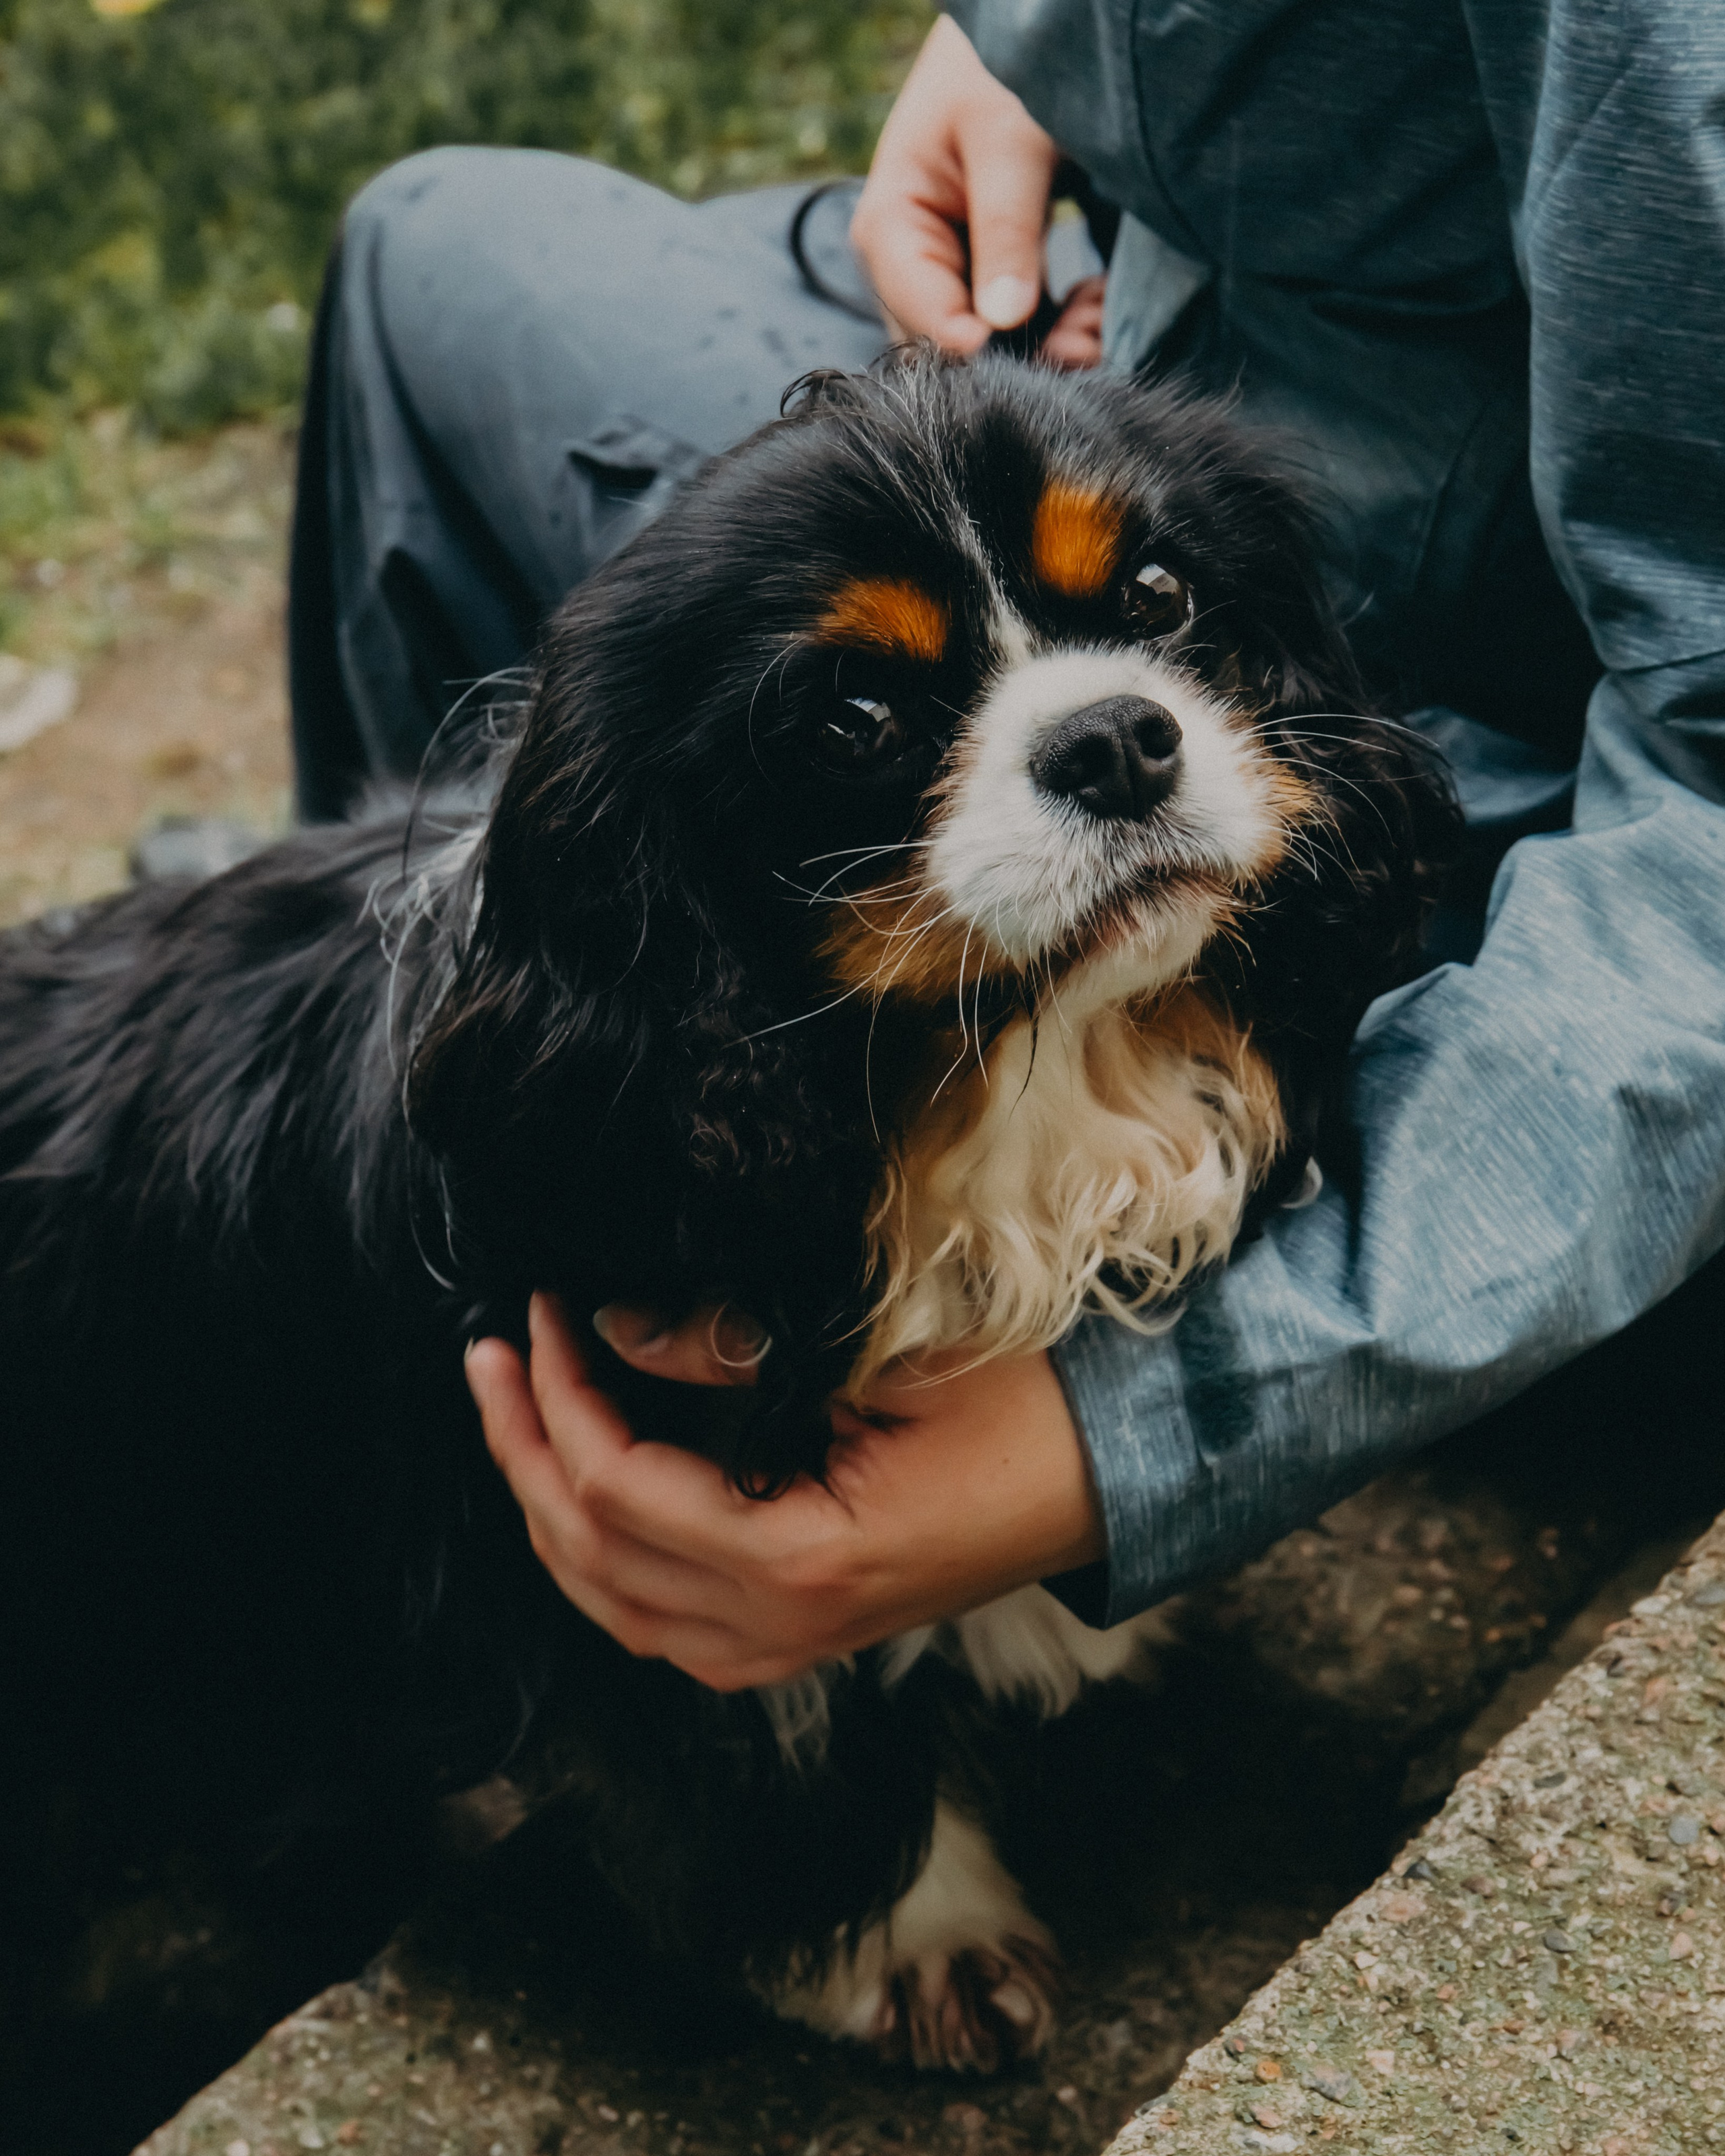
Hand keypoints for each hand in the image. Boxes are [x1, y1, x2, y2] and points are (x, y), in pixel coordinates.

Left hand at [465, 1293, 1104, 1690]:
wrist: (1112, 1480)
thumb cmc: (1021, 1408)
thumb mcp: (882, 1357)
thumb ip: (735, 1351)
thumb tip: (616, 1325)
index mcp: (799, 1562)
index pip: (615, 1490)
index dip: (558, 1399)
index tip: (541, 1312)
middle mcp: (777, 1629)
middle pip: (588, 1555)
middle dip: (523, 1448)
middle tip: (492, 1355)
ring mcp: (785, 1648)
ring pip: (609, 1603)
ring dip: (548, 1506)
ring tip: (518, 1412)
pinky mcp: (796, 1637)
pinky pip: (656, 1622)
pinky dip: (601, 1557)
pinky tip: (587, 1493)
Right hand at [852, 14, 1065, 353]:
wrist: (1026, 35)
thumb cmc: (1001, 70)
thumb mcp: (1010, 140)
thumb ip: (1006, 228)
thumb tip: (1003, 320)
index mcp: (890, 228)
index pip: (920, 318)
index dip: (976, 348)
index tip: (1042, 350)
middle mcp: (911, 267)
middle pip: (953, 350)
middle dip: (1022, 355)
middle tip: (1089, 341)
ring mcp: (950, 278)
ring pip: (992, 351)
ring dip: (1051, 348)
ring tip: (1100, 320)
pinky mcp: (990, 284)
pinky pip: (1021, 334)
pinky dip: (1062, 330)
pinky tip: (1096, 307)